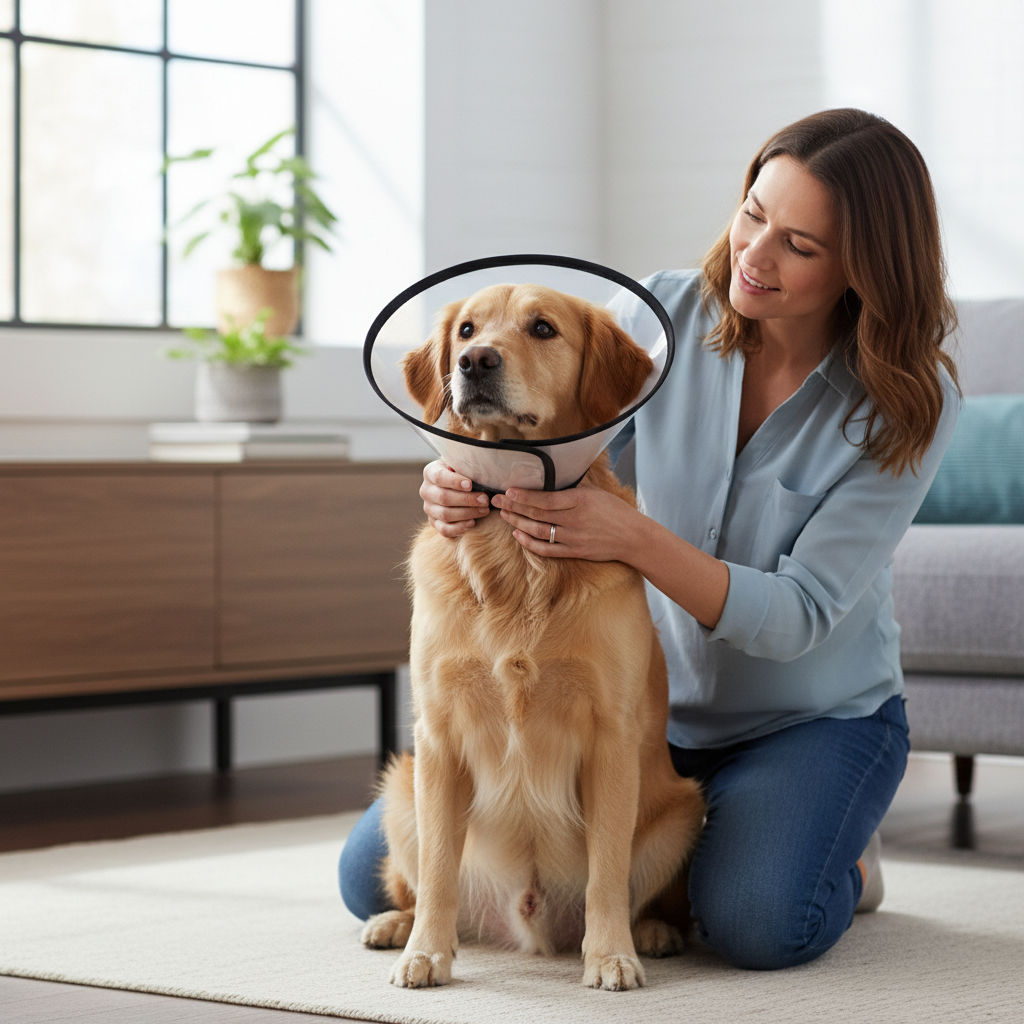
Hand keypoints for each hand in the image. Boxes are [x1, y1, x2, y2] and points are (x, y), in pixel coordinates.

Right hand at [420, 460, 490, 537]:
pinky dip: (459, 528)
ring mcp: (429, 508)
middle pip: (443, 498)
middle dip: (467, 500)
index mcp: (430, 472)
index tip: (470, 484)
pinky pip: (444, 529)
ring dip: (467, 513)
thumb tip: (477, 469)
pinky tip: (472, 523)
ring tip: (484, 510)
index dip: (454, 482)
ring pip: (445, 514)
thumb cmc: (464, 472)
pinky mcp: (434, 523)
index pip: (439, 477)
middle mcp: (426, 491)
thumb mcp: (463, 465)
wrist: (459, 486)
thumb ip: (466, 465)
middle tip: (485, 500)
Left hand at [490, 485, 640, 562]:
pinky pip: (547, 549)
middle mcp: (574, 520)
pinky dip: (529, 543)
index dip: (524, 496)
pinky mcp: (574, 552)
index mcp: (580, 501)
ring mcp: (573, 538)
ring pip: (538, 531)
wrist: (633, 537)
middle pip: (537, 514)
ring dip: (518, 522)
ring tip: (504, 515)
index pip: (546, 499)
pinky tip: (518, 534)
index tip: (508, 491)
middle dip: (513, 507)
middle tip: (496, 501)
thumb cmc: (615, 511)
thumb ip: (572, 488)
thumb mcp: (595, 492)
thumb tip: (550, 479)